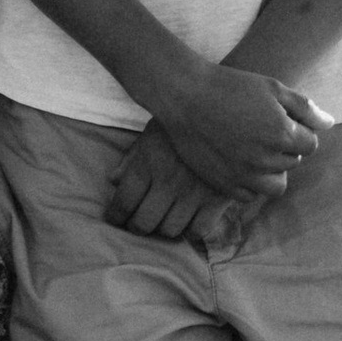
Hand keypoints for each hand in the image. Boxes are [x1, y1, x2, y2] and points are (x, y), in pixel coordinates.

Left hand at [104, 127, 269, 245]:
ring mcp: (193, 193)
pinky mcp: (217, 199)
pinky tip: (190, 220)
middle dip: (136, 227)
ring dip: (163, 229)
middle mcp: (167, 183)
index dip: (116, 216)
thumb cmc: (184, 119)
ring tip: (163, 222)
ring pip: (170, 230)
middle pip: (143, 223)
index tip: (115, 219)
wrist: (227, 111)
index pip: (123, 203)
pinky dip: (192, 230)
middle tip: (137, 224)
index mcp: (148, 164)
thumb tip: (114, 180)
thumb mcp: (153, 132)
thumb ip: (132, 157)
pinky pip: (199, 229)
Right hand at [135, 61, 329, 212]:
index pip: (311, 144)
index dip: (300, 131)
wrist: (185, 96)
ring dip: (273, 170)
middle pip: (294, 162)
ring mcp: (244, 175)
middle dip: (286, 147)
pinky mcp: (224, 184)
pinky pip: (250, 195)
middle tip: (264, 129)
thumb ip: (305, 108)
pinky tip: (242, 163)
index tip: (283, 120)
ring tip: (258, 151)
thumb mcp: (273, 88)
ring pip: (275, 185)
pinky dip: (251, 183)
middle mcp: (265, 159)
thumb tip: (329, 124)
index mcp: (281, 134)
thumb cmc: (230, 86)